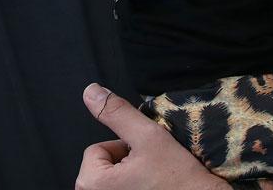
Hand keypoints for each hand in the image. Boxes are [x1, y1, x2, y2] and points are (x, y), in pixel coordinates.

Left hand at [75, 84, 225, 189]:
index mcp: (92, 184)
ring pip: (115, 180)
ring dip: (133, 176)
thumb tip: (92, 92)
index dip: (124, 146)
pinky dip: (137, 187)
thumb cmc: (180, 179)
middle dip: (126, 162)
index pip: (97, 150)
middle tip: (152, 169)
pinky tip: (157, 189)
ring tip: (156, 181)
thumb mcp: (148, 137)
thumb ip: (117, 114)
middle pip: (104, 166)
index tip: (145, 156)